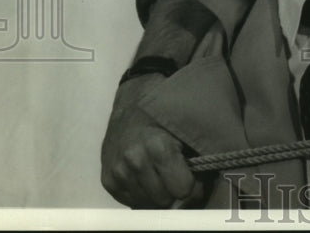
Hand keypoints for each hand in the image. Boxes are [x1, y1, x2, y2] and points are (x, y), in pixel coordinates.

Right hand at [100, 75, 200, 207]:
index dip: (193, 185)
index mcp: (158, 147)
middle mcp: (135, 162)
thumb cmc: (165, 114)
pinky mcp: (107, 179)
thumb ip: (198, 156)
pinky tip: (146, 177)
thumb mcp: (187, 128)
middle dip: (174, 191)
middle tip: (178, 175)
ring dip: (157, 195)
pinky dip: (142, 194)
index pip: (183, 189)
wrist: (131, 104)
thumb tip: (202, 187)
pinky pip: (130, 202)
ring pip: (147, 204)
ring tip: (162, 175)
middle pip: (164, 200)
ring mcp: (118, 172)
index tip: (194, 176)